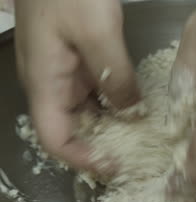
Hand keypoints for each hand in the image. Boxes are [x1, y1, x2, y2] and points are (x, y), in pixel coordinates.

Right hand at [15, 0, 139, 172]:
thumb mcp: (96, 32)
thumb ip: (114, 75)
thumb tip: (132, 111)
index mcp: (45, 83)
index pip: (54, 138)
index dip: (81, 159)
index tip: (114, 167)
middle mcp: (52, 84)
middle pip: (72, 130)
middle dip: (101, 147)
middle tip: (137, 157)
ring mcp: (66, 73)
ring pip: (86, 113)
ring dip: (111, 127)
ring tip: (143, 139)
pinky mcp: (80, 61)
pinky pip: (96, 93)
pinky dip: (114, 105)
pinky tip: (137, 109)